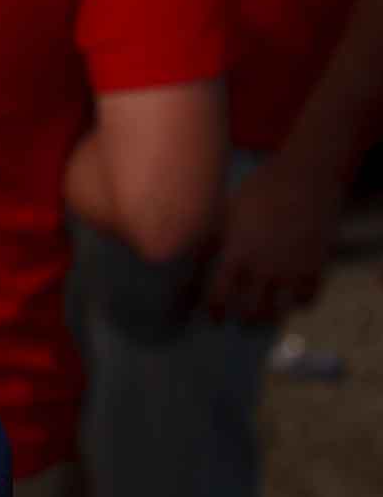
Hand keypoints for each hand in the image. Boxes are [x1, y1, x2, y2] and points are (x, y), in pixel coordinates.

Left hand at [204, 152, 345, 323]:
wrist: (305, 178)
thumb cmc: (257, 191)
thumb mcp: (224, 212)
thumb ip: (207, 239)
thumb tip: (180, 257)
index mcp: (237, 252)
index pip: (219, 294)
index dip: (214, 310)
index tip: (213, 317)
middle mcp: (264, 266)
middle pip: (251, 311)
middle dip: (242, 319)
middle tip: (237, 319)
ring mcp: (292, 269)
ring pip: (279, 311)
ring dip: (269, 317)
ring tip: (261, 315)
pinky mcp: (316, 267)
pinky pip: (307, 299)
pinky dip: (298, 303)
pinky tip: (290, 298)